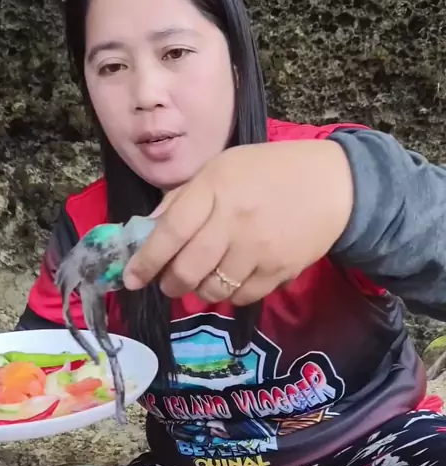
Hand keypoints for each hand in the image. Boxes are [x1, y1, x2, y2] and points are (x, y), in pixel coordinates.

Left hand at [123, 140, 353, 305]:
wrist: (333, 185)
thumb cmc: (270, 172)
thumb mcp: (222, 168)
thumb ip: (184, 198)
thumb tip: (148, 229)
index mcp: (215, 187)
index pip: (170, 231)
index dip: (146, 259)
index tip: (132, 277)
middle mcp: (235, 220)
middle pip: (188, 268)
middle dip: (170, 283)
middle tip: (167, 283)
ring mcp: (259, 249)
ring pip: (213, 288)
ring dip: (198, 291)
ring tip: (199, 282)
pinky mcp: (279, 271)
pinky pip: (241, 297)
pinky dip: (228, 296)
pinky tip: (230, 282)